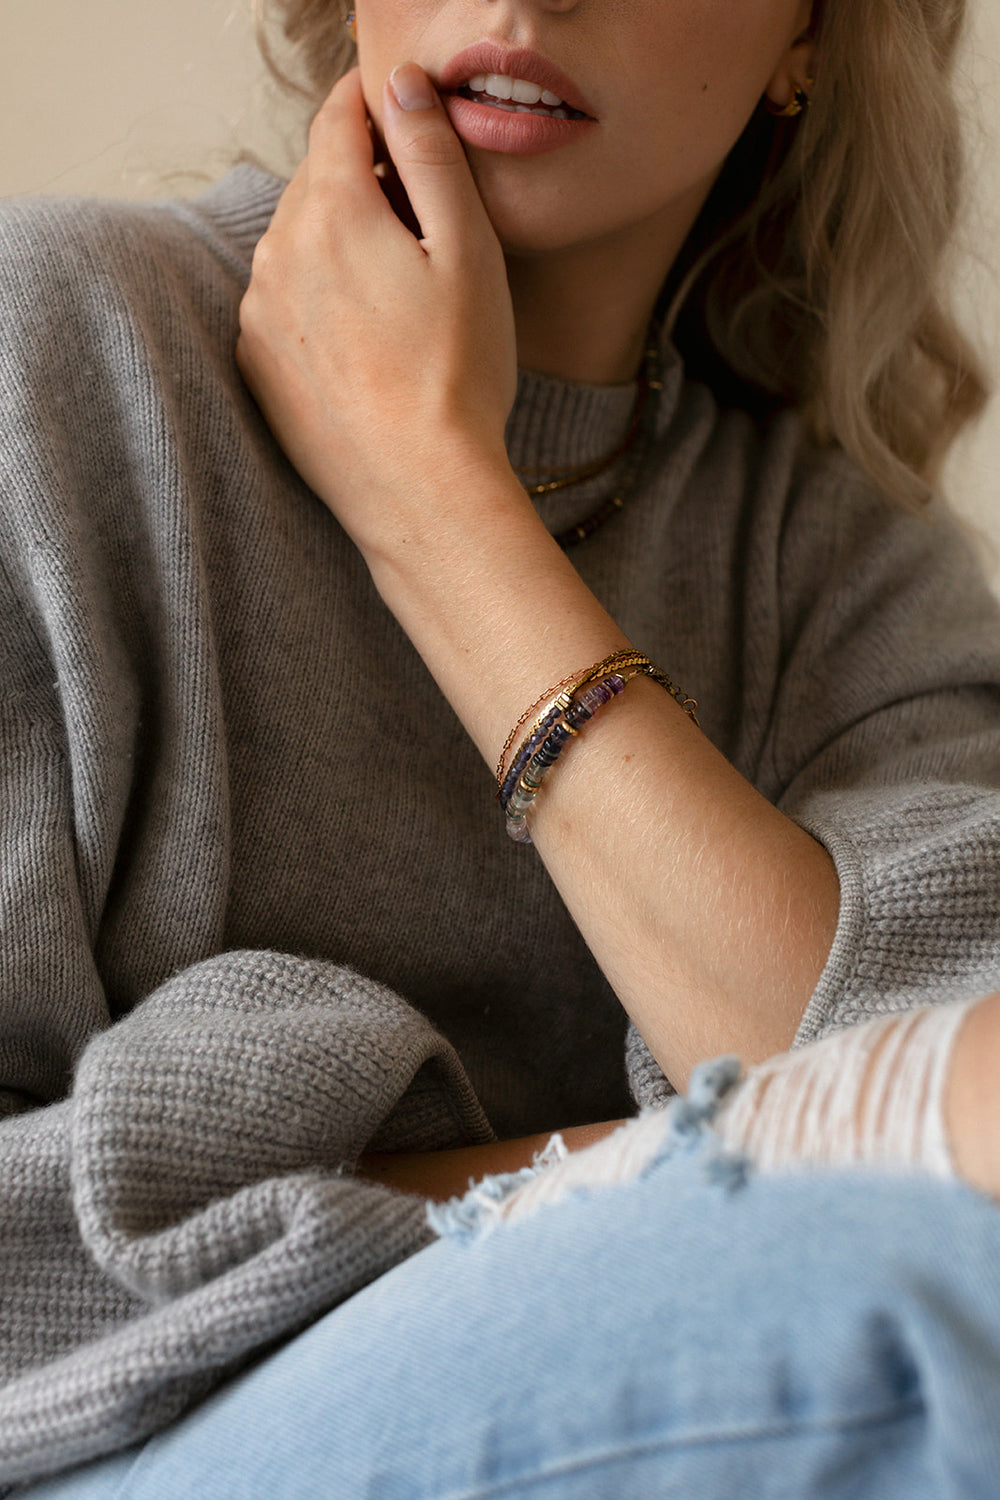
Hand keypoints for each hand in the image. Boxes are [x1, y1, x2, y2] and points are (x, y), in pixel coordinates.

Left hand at [236, 66, 517, 560]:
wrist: (420, 490)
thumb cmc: (458, 375)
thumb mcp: (468, 251)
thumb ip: (431, 154)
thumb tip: (402, 84)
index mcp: (332, 213)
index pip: (337, 120)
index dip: (370, 103)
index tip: (397, 110)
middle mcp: (278, 254)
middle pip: (315, 182)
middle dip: (360, 178)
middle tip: (417, 212)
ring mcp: (259, 314)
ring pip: (296, 243)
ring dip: (337, 241)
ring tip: (396, 287)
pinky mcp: (257, 366)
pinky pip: (282, 302)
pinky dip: (315, 297)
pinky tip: (364, 337)